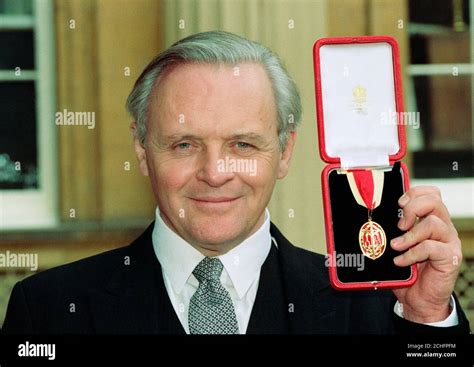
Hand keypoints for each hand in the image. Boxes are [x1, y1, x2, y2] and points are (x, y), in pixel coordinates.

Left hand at [391, 186, 461, 322]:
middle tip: (399, 225)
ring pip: (433, 223)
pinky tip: (401, 261)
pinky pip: (431, 248)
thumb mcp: (395, 245)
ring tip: (396, 246)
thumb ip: (390, 231)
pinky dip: (411, 254)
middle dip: (412, 209)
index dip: (414, 193)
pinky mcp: (450, 258)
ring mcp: (448, 242)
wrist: (418, 299)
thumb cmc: (405, 271)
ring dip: (409, 235)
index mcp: (431, 220)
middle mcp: (443, 228)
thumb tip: (369, 218)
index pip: (431, 193)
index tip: (398, 203)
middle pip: (434, 201)